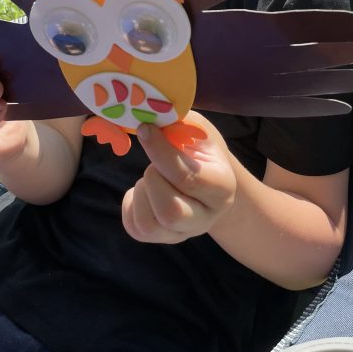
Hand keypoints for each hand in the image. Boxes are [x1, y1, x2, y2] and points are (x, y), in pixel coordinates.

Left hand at [121, 111, 236, 243]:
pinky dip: (131, 203)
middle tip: (155, 164)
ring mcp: (183, 232)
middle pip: (170, 212)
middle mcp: (205, 217)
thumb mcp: (196, 129)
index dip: (160, 152)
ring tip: (151, 176)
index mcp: (222, 187)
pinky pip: (134, 227)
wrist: (209, 178)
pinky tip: (145, 190)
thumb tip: (141, 113)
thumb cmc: (200, 148)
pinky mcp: (161, 238)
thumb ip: (175, 122)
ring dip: (141, 192)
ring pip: (149, 225)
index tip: (145, 129)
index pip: (187, 178)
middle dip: (152, 180)